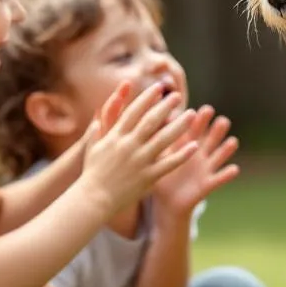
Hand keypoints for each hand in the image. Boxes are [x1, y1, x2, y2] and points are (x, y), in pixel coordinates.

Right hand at [78, 81, 197, 214]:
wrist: (93, 199)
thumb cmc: (91, 174)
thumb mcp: (91, 149)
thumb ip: (96, 133)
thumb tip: (97, 120)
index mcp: (116, 136)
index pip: (134, 112)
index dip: (147, 98)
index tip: (158, 88)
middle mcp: (129, 145)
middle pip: (151, 121)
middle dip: (165, 106)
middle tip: (178, 96)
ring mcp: (139, 160)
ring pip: (163, 139)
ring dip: (179, 125)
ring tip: (191, 114)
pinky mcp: (148, 176)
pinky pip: (168, 164)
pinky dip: (181, 155)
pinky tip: (194, 146)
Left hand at [151, 105, 239, 224]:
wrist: (166, 202)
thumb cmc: (159, 176)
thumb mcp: (154, 158)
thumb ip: (150, 141)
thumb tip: (136, 120)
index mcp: (184, 145)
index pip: (190, 128)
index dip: (193, 118)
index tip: (192, 110)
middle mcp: (198, 153)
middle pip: (208, 136)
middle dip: (212, 127)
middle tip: (214, 116)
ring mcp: (204, 168)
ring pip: (218, 155)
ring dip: (226, 148)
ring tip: (232, 141)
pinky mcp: (207, 184)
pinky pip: (219, 178)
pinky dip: (227, 174)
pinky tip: (234, 169)